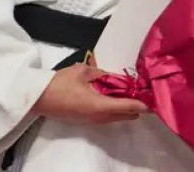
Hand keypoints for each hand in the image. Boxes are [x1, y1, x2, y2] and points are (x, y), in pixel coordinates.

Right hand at [31, 63, 147, 124]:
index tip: (156, 96)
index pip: (130, 107)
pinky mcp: (87, 120)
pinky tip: (118, 94)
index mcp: (100, 106)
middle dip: (139, 104)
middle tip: (146, 89)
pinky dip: (117, 107)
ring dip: (128, 106)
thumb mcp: (84, 72)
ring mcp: (93, 120)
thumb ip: (104, 74)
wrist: (36, 98)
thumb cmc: (59, 83)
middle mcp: (99, 117)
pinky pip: (109, 116)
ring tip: (135, 90)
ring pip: (119, 116)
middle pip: (128, 114)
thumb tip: (119, 78)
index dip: (145, 103)